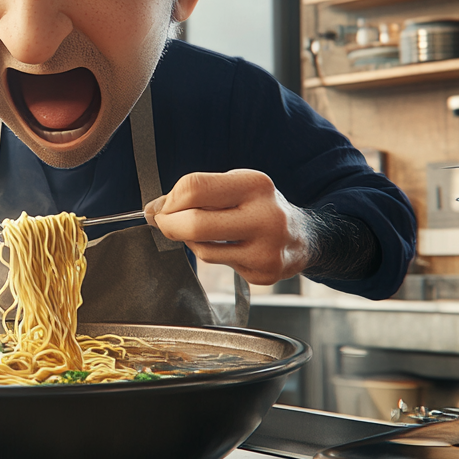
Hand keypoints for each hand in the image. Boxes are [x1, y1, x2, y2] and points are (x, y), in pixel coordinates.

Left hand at [144, 170, 310, 285]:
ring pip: (204, 250)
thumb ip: (196, 193)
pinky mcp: (264, 273)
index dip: (169, 200)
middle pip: (196, 224)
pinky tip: (226, 247)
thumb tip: (155, 209)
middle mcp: (265, 216)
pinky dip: (213, 254)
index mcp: (254, 184)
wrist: (303, 236)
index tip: (160, 207)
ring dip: (190, 241)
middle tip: (163, 223)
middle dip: (169, 225)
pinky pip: (219, 265)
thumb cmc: (260, 205)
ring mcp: (267, 249)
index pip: (195, 188)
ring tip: (200, 233)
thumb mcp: (234, 186)